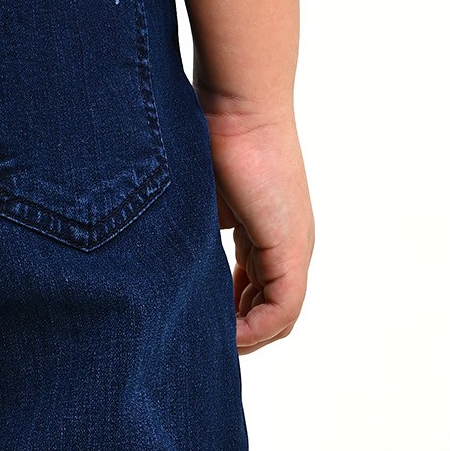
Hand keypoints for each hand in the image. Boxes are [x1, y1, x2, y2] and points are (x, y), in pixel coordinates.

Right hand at [201, 103, 314, 354]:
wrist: (235, 105)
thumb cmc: (205, 137)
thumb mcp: (193, 202)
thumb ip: (188, 236)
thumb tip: (156, 265)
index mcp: (267, 232)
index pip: (256, 294)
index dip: (227, 319)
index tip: (192, 325)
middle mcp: (287, 244)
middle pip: (270, 313)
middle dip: (235, 334)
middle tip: (196, 345)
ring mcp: (293, 246)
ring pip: (278, 316)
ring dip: (244, 337)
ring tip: (206, 344)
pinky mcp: (290, 247)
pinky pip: (281, 309)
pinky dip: (253, 329)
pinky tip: (223, 336)